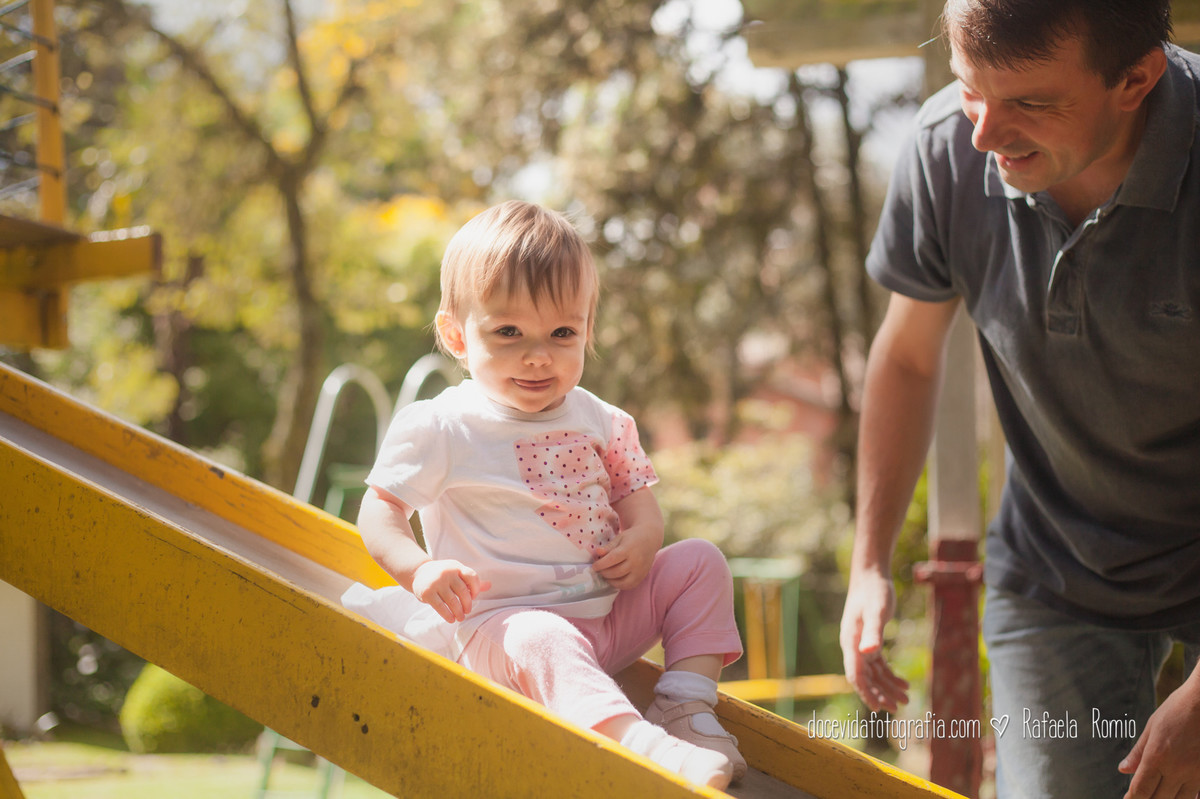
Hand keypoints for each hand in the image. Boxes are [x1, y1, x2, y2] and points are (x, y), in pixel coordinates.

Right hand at [410, 560, 490, 622]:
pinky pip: (440, 606)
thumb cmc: (443, 575)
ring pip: (452, 601)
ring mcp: (436, 582)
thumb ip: (471, 580)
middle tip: (467, 611)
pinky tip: (451, 619)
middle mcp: (447, 573)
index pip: (472, 576)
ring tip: (460, 617)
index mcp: (456, 567)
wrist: (418, 573)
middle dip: (467, 604)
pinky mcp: (427, 592)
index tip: (474, 597)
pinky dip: (447, 615)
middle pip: (463, 591)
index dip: (476, 589)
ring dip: (458, 612)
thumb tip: (490, 585)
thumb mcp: (456, 573)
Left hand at [593, 524, 657, 589]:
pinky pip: (630, 586)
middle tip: (599, 571)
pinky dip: (620, 585)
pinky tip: (614, 580)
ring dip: (611, 581)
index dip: (601, 564)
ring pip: (622, 582)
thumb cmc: (631, 537)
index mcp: (629, 549)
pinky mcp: (642, 576)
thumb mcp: (619, 538)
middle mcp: (636, 561)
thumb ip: (608, 547)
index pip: (612, 559)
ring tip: (606, 575)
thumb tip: (598, 552)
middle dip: (604, 573)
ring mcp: (640, 570)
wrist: (650, 538)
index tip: (594, 567)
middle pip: (616, 572)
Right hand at [839, 567, 909, 713]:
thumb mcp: (876, 612)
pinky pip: (879, 663)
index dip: (866, 693)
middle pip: (865, 678)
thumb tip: (869, 653)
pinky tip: (904, 682)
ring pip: (874, 673)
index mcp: (851, 642)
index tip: (877, 709)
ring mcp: (861, 644)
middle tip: (897, 708)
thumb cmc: (873, 592)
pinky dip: (890, 674)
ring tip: (906, 699)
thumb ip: (873, 633)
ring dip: (887, 687)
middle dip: (880, 694)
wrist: (871, 576)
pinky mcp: (871, 639)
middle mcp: (854, 646)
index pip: (855, 675)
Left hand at [1120, 671, 1199, 798]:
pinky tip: (1179, 795)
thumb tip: (1123, 770)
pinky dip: (1187, 798)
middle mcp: (1177, 769)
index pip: (1141, 789)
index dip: (1132, 798)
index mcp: (1158, 756)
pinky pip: (1197, 795)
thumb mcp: (1153, 726)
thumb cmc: (1179, 709)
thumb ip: (1138, 752)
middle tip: (1139, 797)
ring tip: (1157, 796)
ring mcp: (1196, 774)